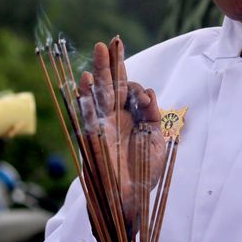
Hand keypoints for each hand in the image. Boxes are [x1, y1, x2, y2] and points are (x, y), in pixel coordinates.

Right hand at [77, 37, 164, 228]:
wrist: (132, 201)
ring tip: (99, 50)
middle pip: (111, 84)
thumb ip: (155, 116)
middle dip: (111, 63)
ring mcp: (102, 124)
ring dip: (98, 72)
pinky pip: (87, 113)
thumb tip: (148, 94)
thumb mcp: (159, 140)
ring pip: (99, 93)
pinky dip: (84, 97)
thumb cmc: (146, 172)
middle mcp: (115, 117)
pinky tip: (83, 79)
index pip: (129, 89)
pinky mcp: (92, 136)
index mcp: (132, 116)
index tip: (139, 87)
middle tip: (111, 41)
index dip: (131, 79)